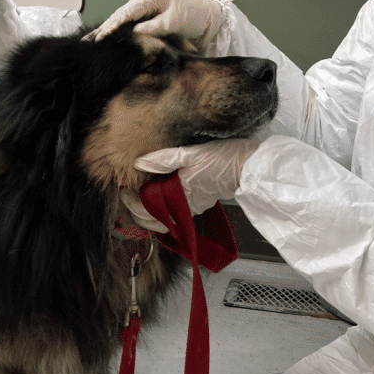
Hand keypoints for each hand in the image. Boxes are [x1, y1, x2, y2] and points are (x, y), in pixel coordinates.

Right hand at [84, 0, 224, 49]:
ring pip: (123, 21)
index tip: (100, 38)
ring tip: (92, 42)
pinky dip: (119, 32)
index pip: (125, 13)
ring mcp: (147, 10)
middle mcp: (145, 2)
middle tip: (87, 42)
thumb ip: (153, 27)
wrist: (210, 19)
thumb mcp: (173, 21)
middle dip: (104, 29)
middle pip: (119, 16)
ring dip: (109, 32)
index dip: (111, 27)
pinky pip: (130, 25)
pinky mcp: (150, 19)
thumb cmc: (194, 16)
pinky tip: (109, 40)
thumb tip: (134, 32)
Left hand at [121, 139, 259, 230]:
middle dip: (138, 212)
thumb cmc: (224, 159)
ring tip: (140, 197)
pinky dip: (164, 209)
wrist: (249, 167)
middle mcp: (185, 206)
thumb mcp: (190, 153)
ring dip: (150, 212)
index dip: (132, 203)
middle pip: (154, 220)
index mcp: (179, 194)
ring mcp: (193, 206)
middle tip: (128, 197)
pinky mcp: (200, 203)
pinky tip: (160, 196)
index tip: (124, 191)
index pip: (147, 209)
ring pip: (165, 218)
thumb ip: (163, 159)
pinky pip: (176, 212)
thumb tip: (140, 163)